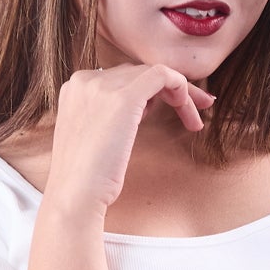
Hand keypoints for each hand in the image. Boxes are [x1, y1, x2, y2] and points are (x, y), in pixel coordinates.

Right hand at [46, 63, 215, 227]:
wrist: (75, 196)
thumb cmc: (86, 179)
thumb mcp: (95, 137)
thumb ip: (111, 116)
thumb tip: (145, 106)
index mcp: (76, 88)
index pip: (121, 77)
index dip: (149, 93)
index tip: (170, 111)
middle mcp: (86, 80)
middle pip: (138, 73)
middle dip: (168, 91)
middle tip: (193, 114)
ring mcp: (103, 86)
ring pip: (154, 73)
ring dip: (181, 94)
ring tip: (195, 121)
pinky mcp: (124, 97)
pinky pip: (163, 75)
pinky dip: (182, 87)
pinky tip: (190, 111)